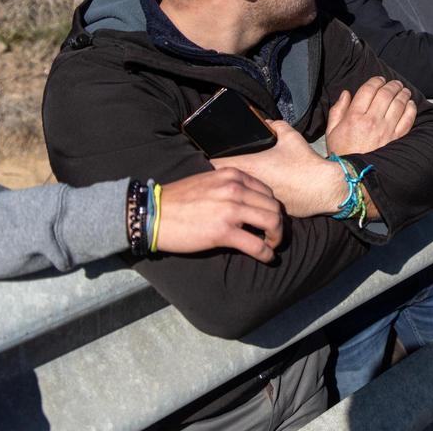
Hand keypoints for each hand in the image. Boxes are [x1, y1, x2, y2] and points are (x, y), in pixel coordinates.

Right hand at [155, 168, 284, 261]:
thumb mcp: (209, 181)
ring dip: (277, 237)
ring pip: (272, 223)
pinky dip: (267, 253)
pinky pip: (257, 245)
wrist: (153, 213)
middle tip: (274, 236)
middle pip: (274, 207)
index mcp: (233, 175)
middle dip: (278, 224)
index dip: (273, 208)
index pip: (268, 191)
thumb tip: (248, 200)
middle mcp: (235, 189)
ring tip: (271, 246)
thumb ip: (230, 186)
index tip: (270, 219)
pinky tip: (267, 257)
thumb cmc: (178, 200)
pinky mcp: (223, 232)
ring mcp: (230, 210)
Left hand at [214, 121, 378, 218]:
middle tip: (218, 171)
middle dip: (218, 177)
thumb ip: (273, 124)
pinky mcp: (264, 211)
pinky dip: (248, 200)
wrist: (324, 188)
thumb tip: (263, 120)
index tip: (206, 154)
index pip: (215, 163)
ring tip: (231, 185)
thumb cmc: (305, 162)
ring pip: (234, 196)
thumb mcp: (289, 135)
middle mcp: (248, 185)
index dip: (207, 158)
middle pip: (221, 183)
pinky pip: (249, 205)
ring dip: (232, 191)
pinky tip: (252, 196)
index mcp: (249, 165)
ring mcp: (255, 201)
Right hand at [325, 76, 414, 155]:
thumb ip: (337, 110)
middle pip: (386, 94)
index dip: (376, 81)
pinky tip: (410, 104)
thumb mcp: (331, 131)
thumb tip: (346, 94)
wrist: (352, 176)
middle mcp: (372, 121)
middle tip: (394, 83)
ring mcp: (386, 130)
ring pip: (399, 104)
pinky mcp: (396, 139)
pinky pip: (408, 119)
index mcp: (354, 117)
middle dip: (392, 85)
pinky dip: (411, 109)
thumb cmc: (342, 153)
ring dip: (403, 93)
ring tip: (403, 90)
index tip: (379, 79)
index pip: (368, 90)